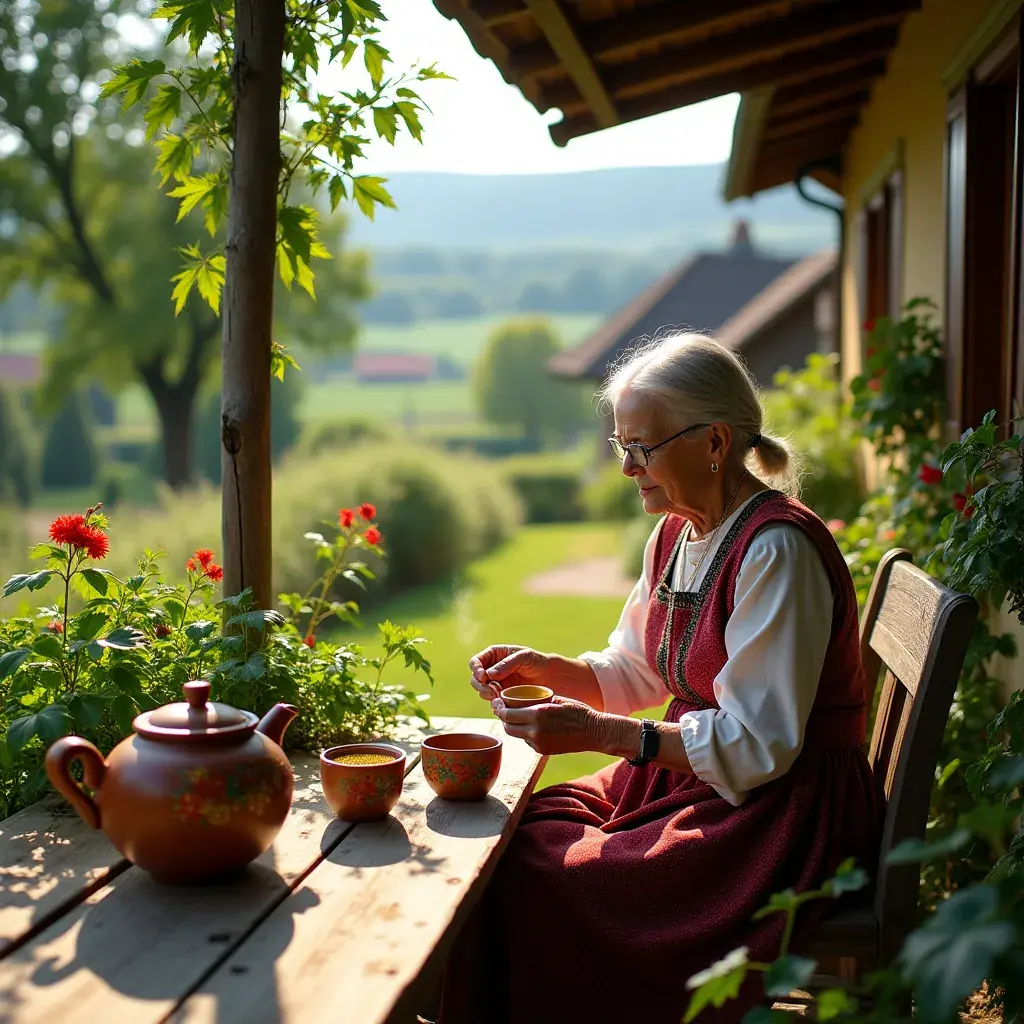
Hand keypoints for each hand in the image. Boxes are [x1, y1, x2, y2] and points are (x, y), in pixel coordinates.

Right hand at [468, 645, 552, 701]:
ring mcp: (497, 685)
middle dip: (480, 685)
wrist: (551, 677)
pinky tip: (503, 703)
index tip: (483, 676)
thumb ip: (506, 664)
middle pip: (475, 679)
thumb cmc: (537, 662)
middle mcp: (492, 671)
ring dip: (487, 695)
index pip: (476, 662)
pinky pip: (493, 702)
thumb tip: (489, 674)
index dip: (476, 669)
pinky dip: (495, 703)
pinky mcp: (503, 698)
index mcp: (494, 656)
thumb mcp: (524, 657)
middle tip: (492, 690)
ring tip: (499, 696)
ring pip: (482, 692)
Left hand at [491, 695, 606, 755]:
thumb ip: (535, 701)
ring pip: (516, 735)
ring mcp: (538, 743)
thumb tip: (517, 700)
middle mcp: (535, 731)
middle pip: (507, 726)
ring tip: (515, 716)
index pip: (507, 714)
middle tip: (502, 709)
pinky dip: (525, 733)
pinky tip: (531, 726)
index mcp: (537, 715)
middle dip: (503, 718)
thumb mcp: (555, 699)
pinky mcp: (542, 750)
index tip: (498, 702)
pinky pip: (527, 740)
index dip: (500, 708)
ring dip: (513, 726)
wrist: (593, 732)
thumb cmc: (577, 711)